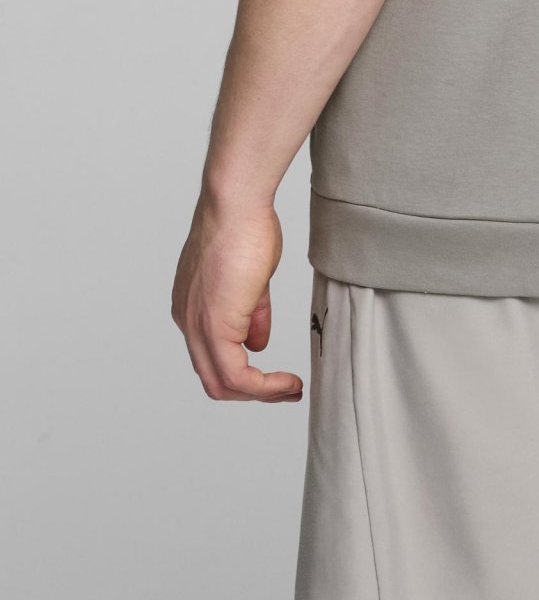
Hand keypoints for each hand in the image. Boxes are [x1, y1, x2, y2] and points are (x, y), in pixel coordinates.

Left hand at [171, 195, 303, 401]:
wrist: (235, 205)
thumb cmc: (244, 226)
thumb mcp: (251, 278)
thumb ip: (252, 313)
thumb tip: (258, 343)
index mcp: (192, 309)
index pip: (212, 356)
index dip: (245, 372)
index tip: (275, 375)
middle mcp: (187, 323)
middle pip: (213, 379)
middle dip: (252, 393)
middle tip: (285, 392)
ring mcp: (196, 327)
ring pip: (221, 384)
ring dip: (259, 394)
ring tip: (290, 391)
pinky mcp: (214, 327)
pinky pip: (235, 374)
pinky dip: (262, 386)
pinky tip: (285, 382)